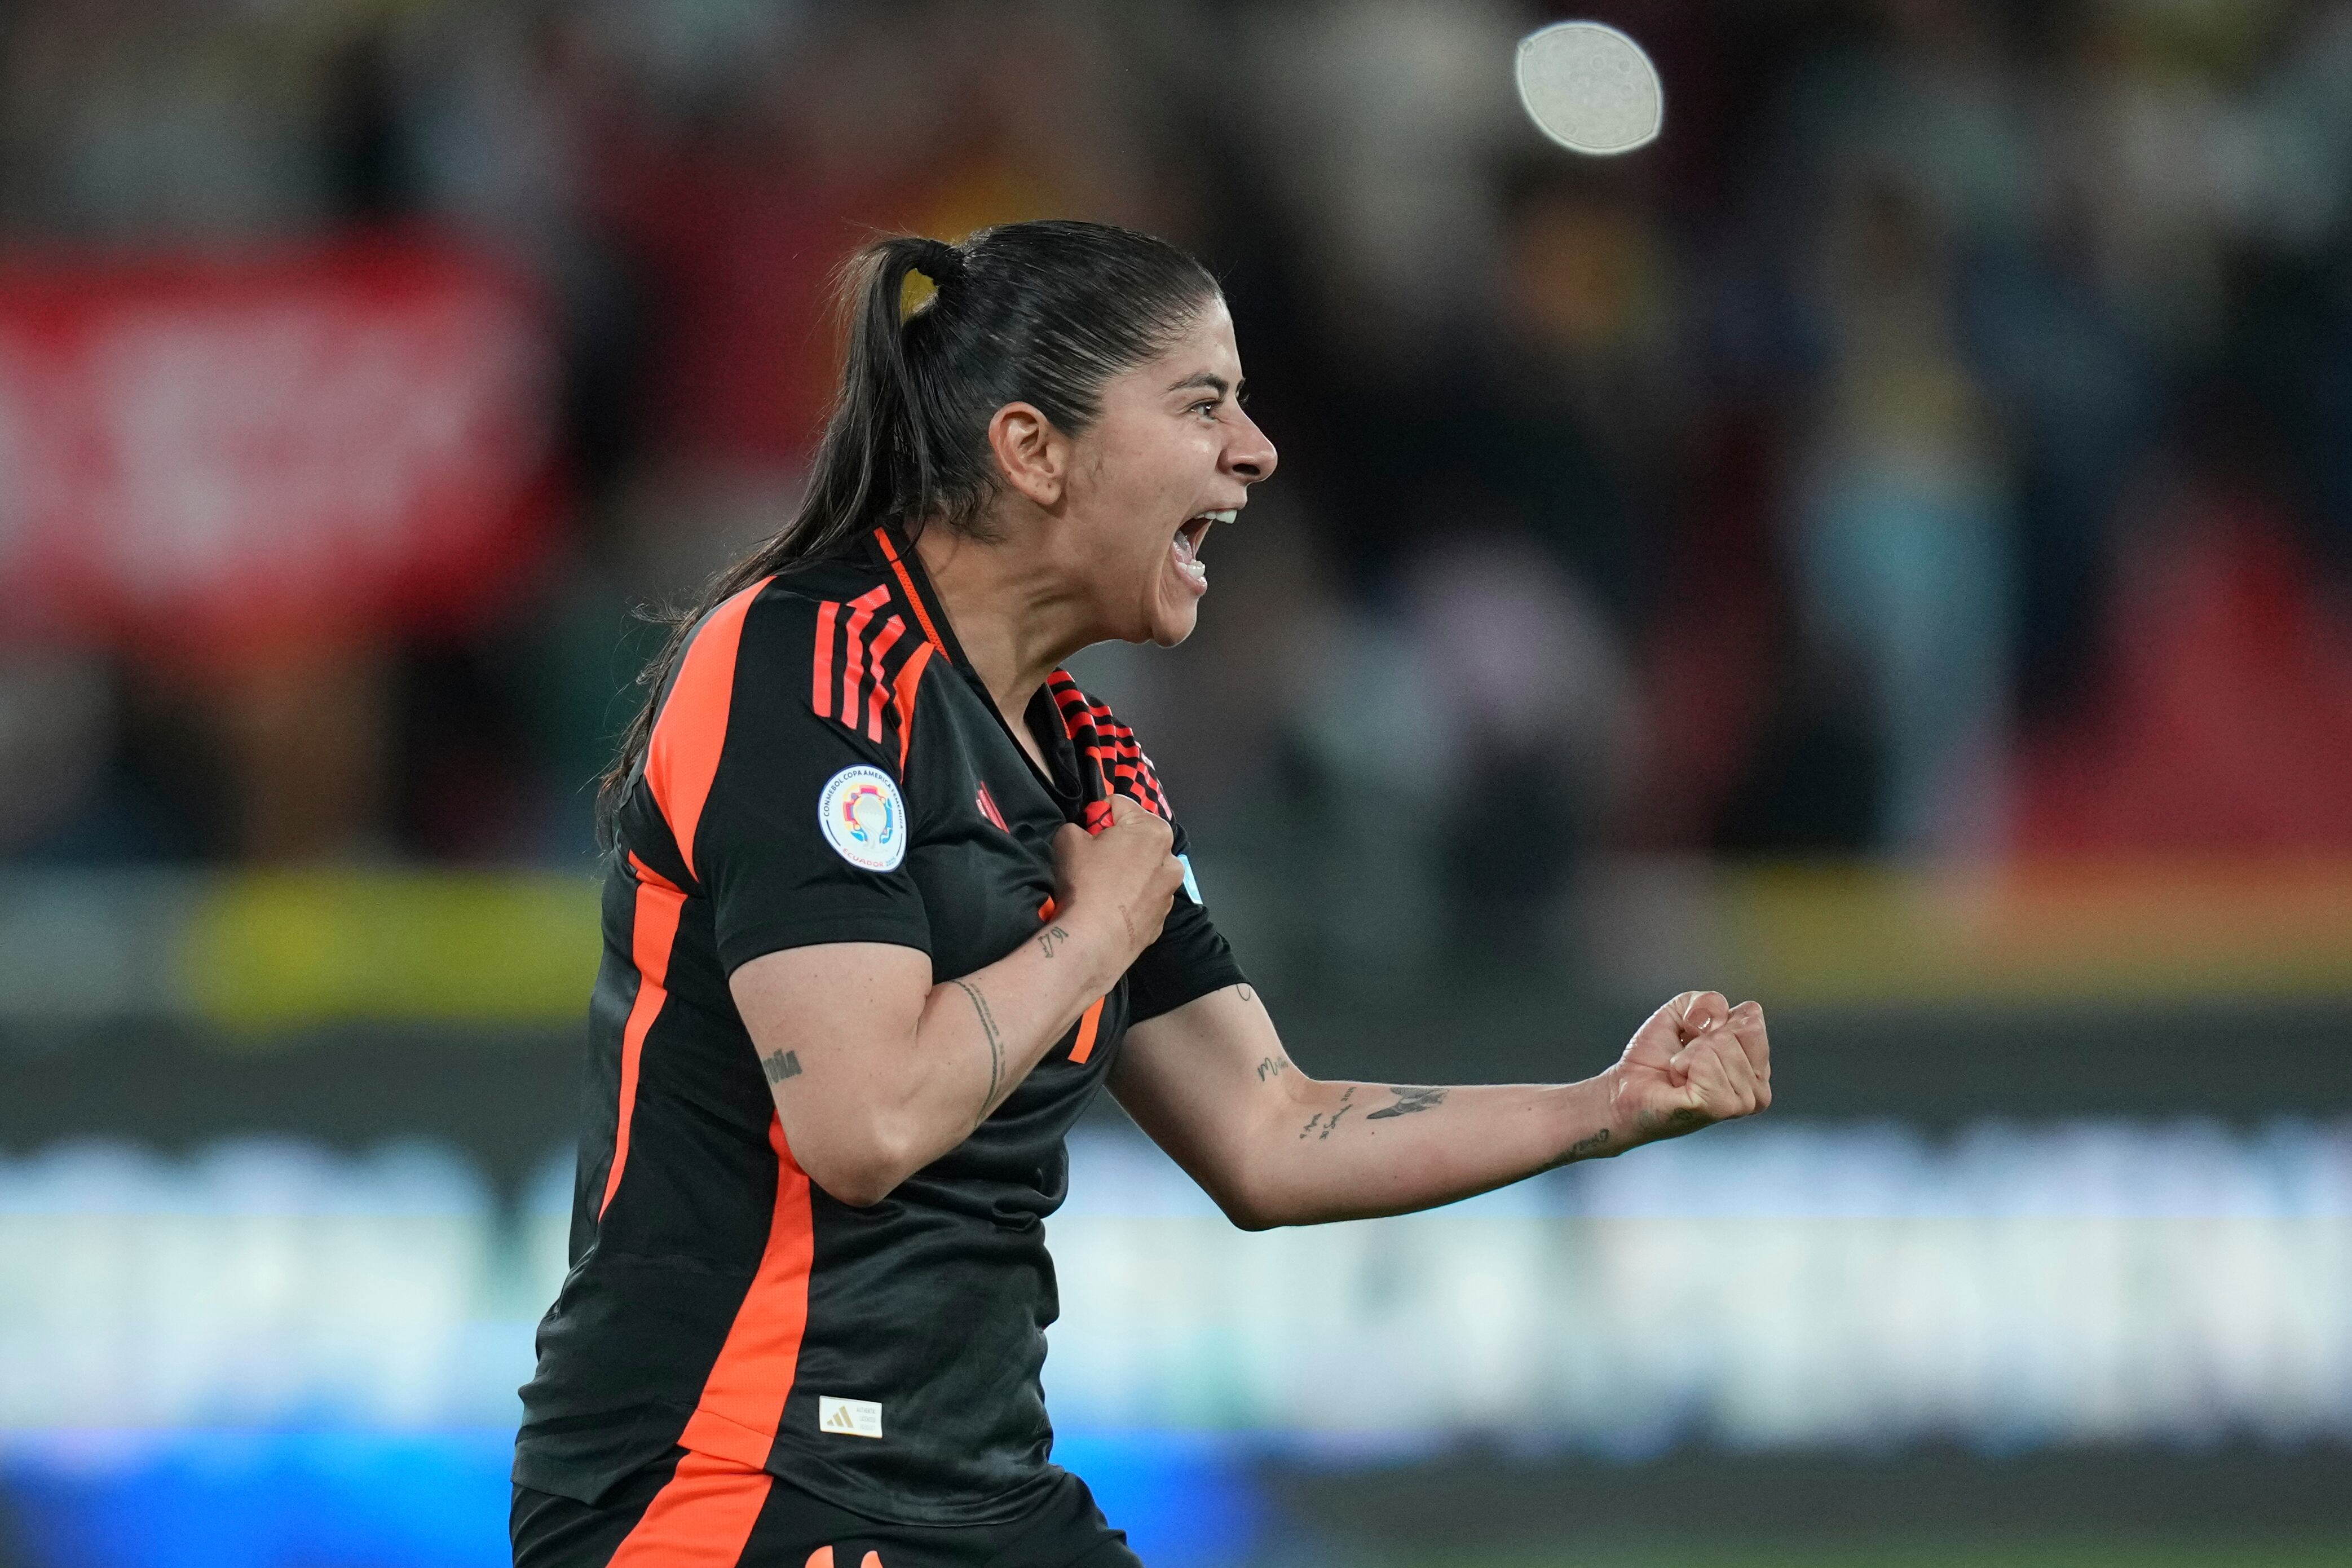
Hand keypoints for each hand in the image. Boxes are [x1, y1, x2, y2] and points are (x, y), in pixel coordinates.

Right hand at [1051, 795, 1183, 974]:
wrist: (1094, 942)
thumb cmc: (1085, 883)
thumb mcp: (1067, 839)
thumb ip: (1077, 826)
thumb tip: (1083, 834)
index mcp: (1154, 831)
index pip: (1118, 806)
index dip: (1094, 817)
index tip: (1084, 834)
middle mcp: (1171, 859)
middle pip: (1135, 838)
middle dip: (1114, 844)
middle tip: (1091, 860)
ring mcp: (1170, 892)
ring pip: (1141, 869)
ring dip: (1124, 871)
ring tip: (1100, 887)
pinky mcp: (1161, 919)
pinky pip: (1141, 897)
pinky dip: (1128, 898)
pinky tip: (1109, 908)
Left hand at [1605, 990, 1770, 1146]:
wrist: (1626, 1087)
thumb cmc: (1656, 1056)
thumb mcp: (1682, 1012)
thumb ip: (1708, 1001)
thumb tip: (1717, 1019)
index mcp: (1757, 1065)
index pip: (1753, 1016)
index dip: (1714, 1018)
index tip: (1695, 1040)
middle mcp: (1758, 1089)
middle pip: (1738, 1030)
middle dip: (1700, 1038)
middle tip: (1685, 1060)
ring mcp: (1742, 1102)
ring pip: (1721, 1044)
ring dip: (1688, 1054)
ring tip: (1681, 1074)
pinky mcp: (1719, 1108)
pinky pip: (1705, 1061)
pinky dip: (1681, 1065)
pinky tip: (1678, 1083)